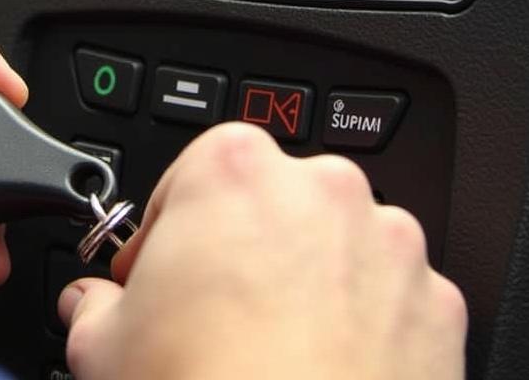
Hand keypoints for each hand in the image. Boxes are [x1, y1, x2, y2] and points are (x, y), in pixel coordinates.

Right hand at [59, 122, 465, 379]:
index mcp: (235, 168)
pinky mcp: (438, 307)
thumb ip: (93, 306)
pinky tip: (330, 373)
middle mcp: (320, 189)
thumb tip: (90, 306)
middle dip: (244, 249)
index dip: (168, 231)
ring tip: (278, 352)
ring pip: (338, 246)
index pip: (191, 176)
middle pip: (271, 203)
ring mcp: (389, 244)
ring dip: (312, 281)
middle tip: (216, 316)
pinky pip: (394, 301)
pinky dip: (370, 328)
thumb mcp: (105, 346)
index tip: (159, 274)